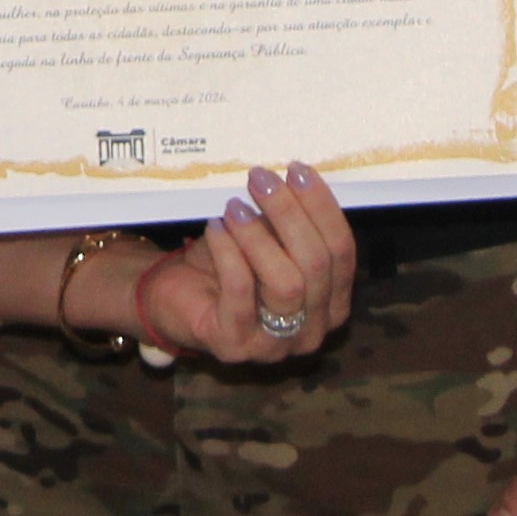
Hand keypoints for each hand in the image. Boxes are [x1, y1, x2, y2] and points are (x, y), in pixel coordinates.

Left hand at [116, 166, 358, 365]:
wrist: (174, 297)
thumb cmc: (229, 265)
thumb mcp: (268, 239)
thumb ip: (289, 221)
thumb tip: (296, 178)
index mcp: (333, 304)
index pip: (342, 252)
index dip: (323, 207)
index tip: (297, 170)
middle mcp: (313, 331)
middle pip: (317, 265)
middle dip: (290, 214)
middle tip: (261, 179)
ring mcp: (276, 346)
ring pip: (287, 283)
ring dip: (259, 236)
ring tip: (234, 206)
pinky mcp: (234, 346)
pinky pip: (241, 292)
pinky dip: (229, 253)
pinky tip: (215, 228)